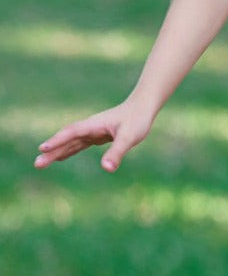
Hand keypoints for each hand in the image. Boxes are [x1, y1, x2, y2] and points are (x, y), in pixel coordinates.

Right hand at [33, 101, 153, 171]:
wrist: (143, 107)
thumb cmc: (137, 120)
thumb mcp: (129, 138)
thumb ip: (117, 152)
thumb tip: (106, 168)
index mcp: (94, 125)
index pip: (72, 133)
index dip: (58, 141)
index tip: (42, 149)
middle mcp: (90, 127)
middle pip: (67, 140)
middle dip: (52, 151)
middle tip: (37, 165)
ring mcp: (92, 131)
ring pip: (71, 143)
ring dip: (57, 152)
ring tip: (41, 163)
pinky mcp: (97, 135)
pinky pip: (79, 144)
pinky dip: (68, 150)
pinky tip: (61, 157)